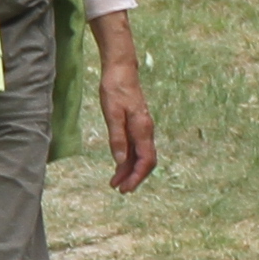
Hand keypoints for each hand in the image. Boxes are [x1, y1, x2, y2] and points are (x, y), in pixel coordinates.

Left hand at [95, 46, 157, 193]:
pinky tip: (118, 164)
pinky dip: (127, 158)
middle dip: (134, 177)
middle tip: (119, 189)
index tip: (126, 189)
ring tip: (115, 182)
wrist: (121, 70)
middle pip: (145, 161)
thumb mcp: (112, 114)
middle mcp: (146, 130)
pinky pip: (135, 146)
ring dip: (129, 170)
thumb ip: (117, 138)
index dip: (137, 177)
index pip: (146, 160)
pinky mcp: (136, 124)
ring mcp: (142, 127)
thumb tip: (121, 161)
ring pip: (140, 155)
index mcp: (142, 129)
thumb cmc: (115, 89)